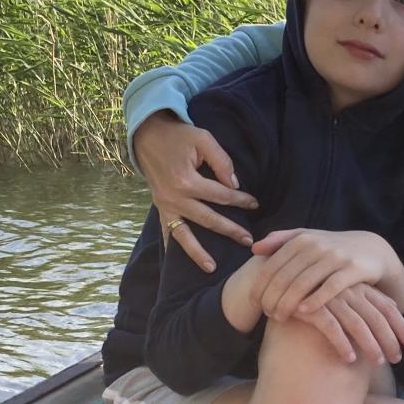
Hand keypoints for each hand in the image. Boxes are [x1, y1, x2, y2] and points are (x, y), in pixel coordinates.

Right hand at [131, 113, 257, 272]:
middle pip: (208, 219)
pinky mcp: (160, 207)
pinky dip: (172, 246)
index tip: (254, 203)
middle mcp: (175, 198)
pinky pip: (166, 230)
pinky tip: (179, 261)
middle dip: (230, 230)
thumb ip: (221, 161)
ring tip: (212, 268)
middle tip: (248, 241)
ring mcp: (165, 205)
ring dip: (198, 252)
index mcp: (187, 181)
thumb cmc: (179, 136)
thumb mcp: (203, 139)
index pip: (221, 195)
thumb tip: (234, 185)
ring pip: (184, 234)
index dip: (240, 199)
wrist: (148, 136)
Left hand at [249, 229, 403, 316]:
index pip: (272, 265)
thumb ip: (281, 240)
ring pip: (304, 283)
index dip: (260, 286)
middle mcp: (316, 245)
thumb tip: (254, 248)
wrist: (372, 249)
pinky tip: (303, 312)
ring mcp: (335, 256)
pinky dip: (315, 300)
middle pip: (285, 276)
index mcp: (301, 239)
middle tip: (266, 314)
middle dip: (272, 298)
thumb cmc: (332, 248)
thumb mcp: (308, 238)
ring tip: (280, 318)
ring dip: (288, 303)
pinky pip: (331, 287)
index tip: (254, 303)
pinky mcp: (353, 269)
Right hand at [288, 282, 403, 366]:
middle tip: (399, 360)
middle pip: (378, 316)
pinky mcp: (310, 305)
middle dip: (392, 339)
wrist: (271, 276)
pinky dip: (342, 343)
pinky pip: (331, 326)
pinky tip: (350, 359)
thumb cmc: (312, 289)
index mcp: (358, 286)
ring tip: (379, 362)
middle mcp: (348, 289)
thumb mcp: (340, 291)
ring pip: (358, 323)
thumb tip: (392, 305)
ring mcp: (330, 295)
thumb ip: (364, 297)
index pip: (389, 307)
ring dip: (371, 344)